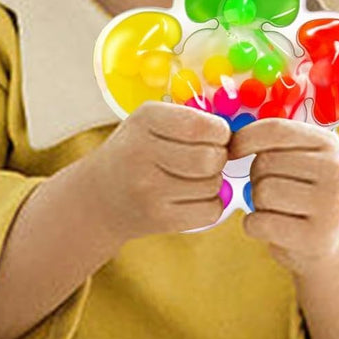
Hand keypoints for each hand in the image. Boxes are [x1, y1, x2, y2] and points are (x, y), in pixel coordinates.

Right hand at [90, 100, 229, 243]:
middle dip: (218, 158)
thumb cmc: (135, 152)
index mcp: (145, 120)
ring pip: (213, 185)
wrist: (99, 197)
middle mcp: (142, 153)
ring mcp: (149, 189)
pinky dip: (211, 204)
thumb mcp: (151, 122)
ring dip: (214, 181)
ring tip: (193, 177)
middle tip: (205, 159)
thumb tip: (239, 138)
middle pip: (211, 158)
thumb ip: (191, 120)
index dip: (220, 133)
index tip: (214, 137)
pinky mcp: (158, 218)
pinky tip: (192, 197)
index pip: (202, 126)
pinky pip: (210, 211)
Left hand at [227, 118, 338, 274]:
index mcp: (329, 144)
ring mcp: (330, 207)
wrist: (328, 240)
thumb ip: (272, 142)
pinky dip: (253, 226)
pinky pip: (260, 223)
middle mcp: (336, 172)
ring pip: (263, 192)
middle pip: (265, 163)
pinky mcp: (315, 238)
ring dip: (256, 202)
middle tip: (271, 191)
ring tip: (275, 208)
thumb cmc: (300, 192)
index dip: (245, 138)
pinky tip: (269, 228)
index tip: (231, 150)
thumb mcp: (298, 159)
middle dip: (256, 177)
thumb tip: (229, 138)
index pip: (276, 130)